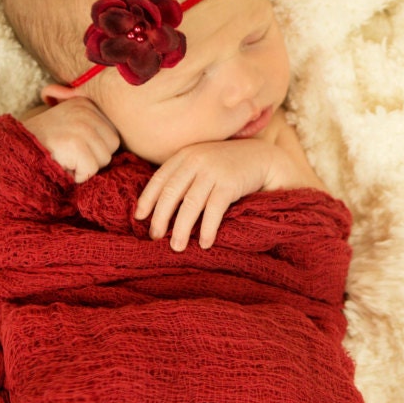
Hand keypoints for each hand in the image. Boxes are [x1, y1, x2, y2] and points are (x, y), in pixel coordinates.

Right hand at [20, 97, 119, 183]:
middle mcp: (86, 110)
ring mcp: (81, 126)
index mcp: (87, 103)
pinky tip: (61, 165)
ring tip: (64, 158)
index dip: (95, 148)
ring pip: (104, 160)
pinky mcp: (75, 144)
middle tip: (69, 154)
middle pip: (112, 146)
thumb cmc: (44, 143)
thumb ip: (92, 122)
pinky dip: (77, 176)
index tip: (73, 145)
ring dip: (85, 167)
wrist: (14, 152)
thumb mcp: (69, 122)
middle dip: (94, 157)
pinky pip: (91, 170)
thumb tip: (126, 126)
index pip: (112, 134)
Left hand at [134, 139, 280, 249]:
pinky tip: (205, 243)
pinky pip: (213, 210)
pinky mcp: (230, 183)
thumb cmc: (229, 166)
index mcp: (185, 155)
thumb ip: (185, 175)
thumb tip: (161, 206)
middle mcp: (196, 160)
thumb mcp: (203, 162)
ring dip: (181, 228)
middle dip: (160, 217)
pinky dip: (207, 229)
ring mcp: (213, 171)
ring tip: (177, 247)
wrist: (264, 158)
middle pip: (171, 193)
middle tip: (155, 237)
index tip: (139, 218)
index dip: (147, 199)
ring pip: (190, 204)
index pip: (159, 179)